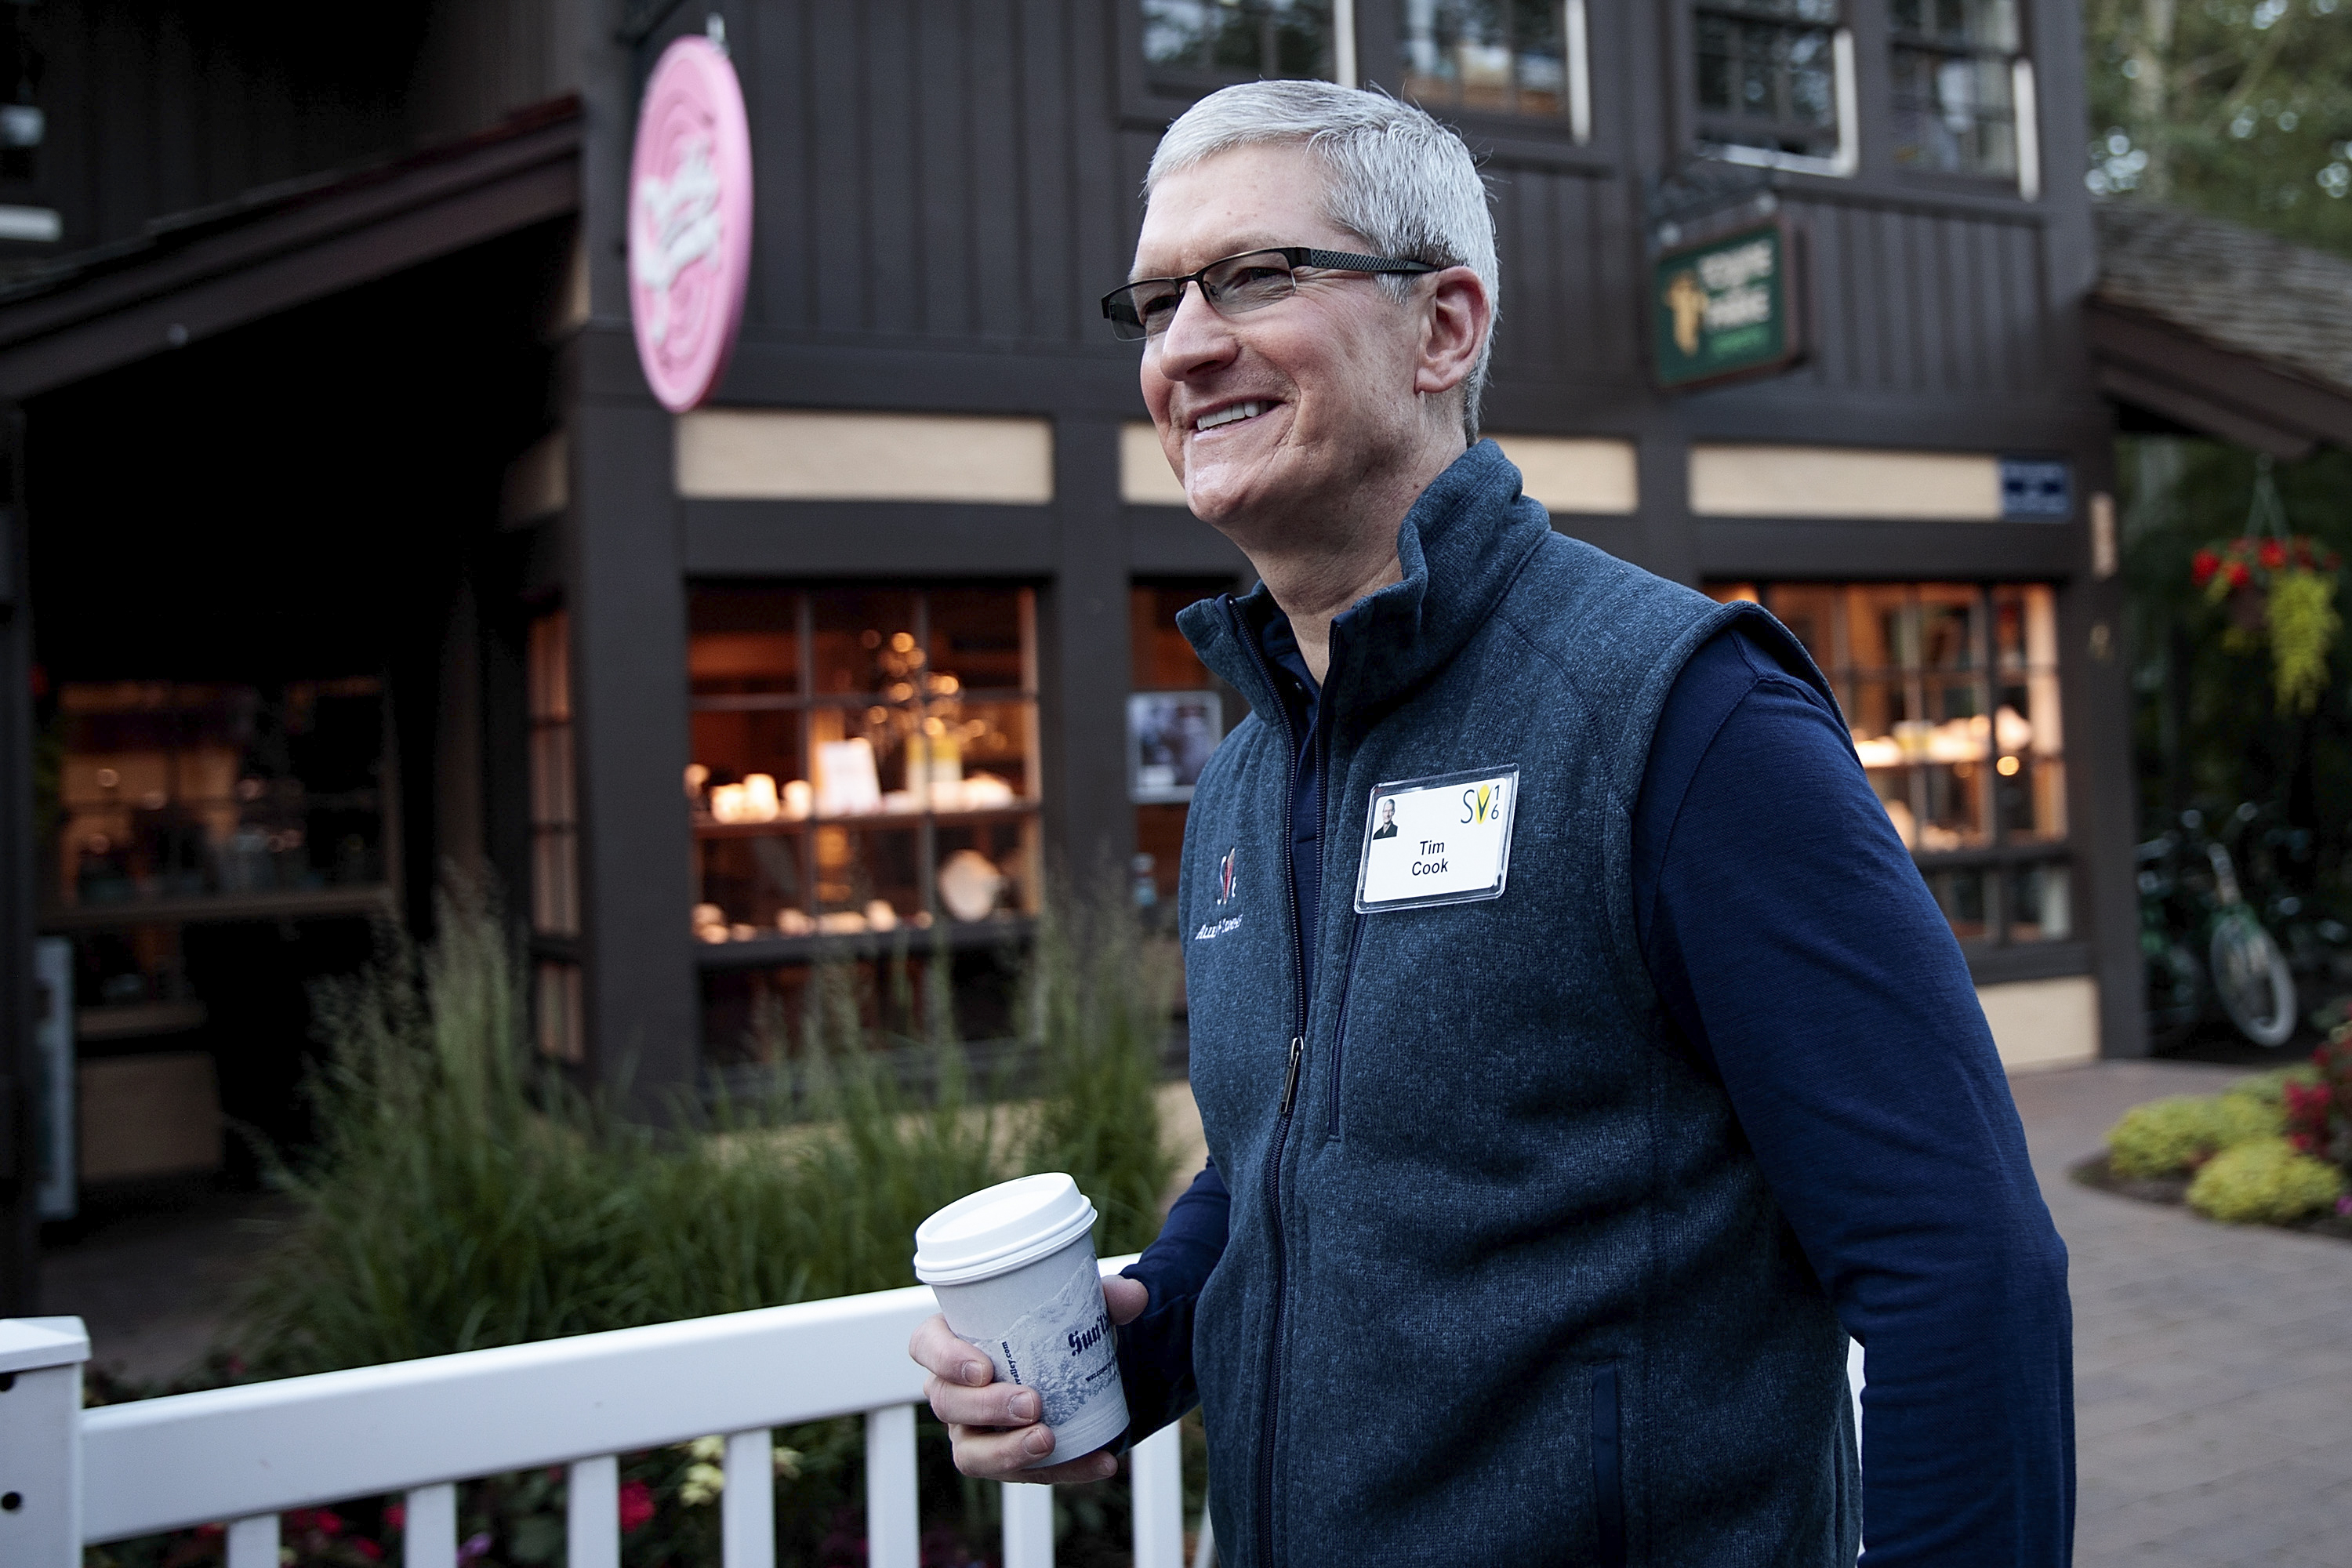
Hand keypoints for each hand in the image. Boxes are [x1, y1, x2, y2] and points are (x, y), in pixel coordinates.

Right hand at [910, 1273, 1150, 1482]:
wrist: (1078, 1371)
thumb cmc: (1054, 1329)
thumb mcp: (1077, 1306)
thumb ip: (1105, 1297)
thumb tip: (1132, 1295)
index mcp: (953, 1339)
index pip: (925, 1346)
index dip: (943, 1359)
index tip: (982, 1367)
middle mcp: (953, 1390)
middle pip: (948, 1404)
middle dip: (986, 1408)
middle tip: (1031, 1403)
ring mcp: (973, 1432)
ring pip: (972, 1453)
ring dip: (1008, 1451)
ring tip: (1050, 1440)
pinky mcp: (1005, 1461)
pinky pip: (1025, 1475)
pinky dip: (1065, 1471)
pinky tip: (1102, 1462)